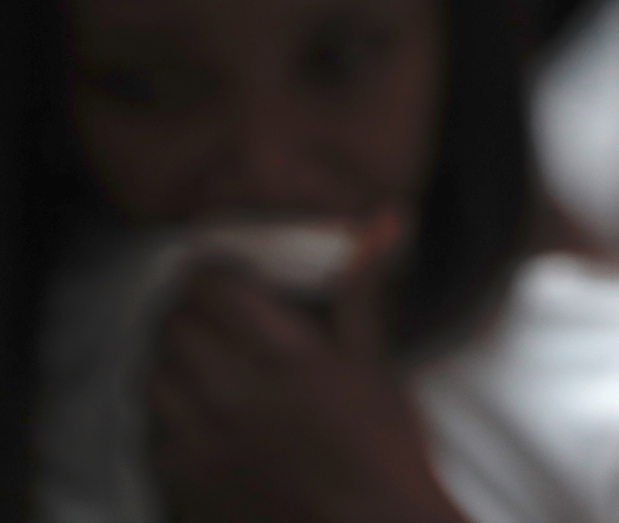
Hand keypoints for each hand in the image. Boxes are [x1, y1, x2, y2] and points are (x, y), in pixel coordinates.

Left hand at [146, 212, 466, 522]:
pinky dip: (168, 415)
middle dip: (193, 313)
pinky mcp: (183, 482)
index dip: (217, 274)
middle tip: (219, 317)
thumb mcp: (375, 361)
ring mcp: (199, 441)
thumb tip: (384, 217)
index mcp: (282, 355)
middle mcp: (231, 392)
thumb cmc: (381, 446)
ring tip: (205, 364)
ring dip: (174, 361)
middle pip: (175, 326)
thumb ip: (363, 288)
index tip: (232, 278)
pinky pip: (152, 431)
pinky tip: (201, 417)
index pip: (212, 287)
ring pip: (154, 375)